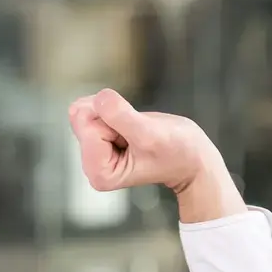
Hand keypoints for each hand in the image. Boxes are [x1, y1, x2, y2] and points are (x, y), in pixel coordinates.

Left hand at [68, 89, 245, 222]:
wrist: (189, 156)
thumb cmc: (175, 151)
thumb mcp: (149, 133)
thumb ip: (120, 117)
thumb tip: (98, 98)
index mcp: (99, 173)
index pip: (87, 126)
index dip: (114, 121)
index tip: (135, 136)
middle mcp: (90, 165)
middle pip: (82, 117)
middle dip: (111, 115)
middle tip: (135, 131)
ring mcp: (93, 151)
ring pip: (87, 109)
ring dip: (114, 111)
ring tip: (134, 130)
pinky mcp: (98, 138)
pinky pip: (92, 107)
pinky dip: (113, 108)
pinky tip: (129, 125)